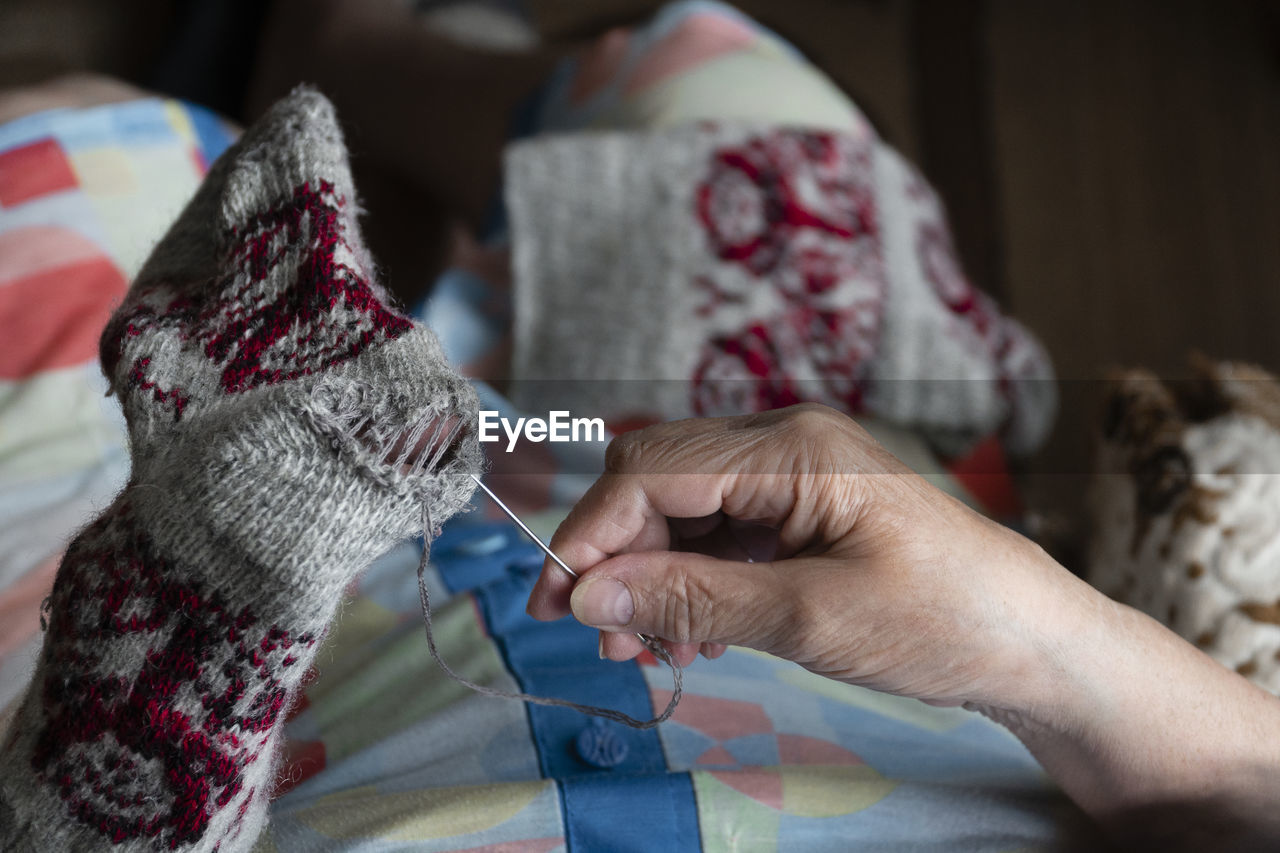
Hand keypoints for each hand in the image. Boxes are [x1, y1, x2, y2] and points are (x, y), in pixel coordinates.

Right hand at [525, 404, 1074, 711]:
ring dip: (651, 576)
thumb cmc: (944, 619)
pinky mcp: (805, 510)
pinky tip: (693, 634)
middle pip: (661, 482)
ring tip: (645, 652)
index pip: (653, 470)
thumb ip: (695, 599)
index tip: (557, 603)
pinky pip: (723, 534)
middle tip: (597, 639)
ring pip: (686, 511)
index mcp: (795, 448)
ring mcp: (797, 476)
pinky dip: (693, 582)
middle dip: (617, 557)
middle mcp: (788, 444)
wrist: (1034, 640)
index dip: (592, 534)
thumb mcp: (811, 617)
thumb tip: (590, 597)